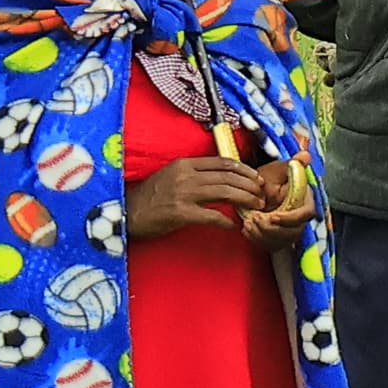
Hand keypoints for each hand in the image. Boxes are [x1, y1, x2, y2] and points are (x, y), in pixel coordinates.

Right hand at [126, 158, 268, 238]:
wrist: (126, 213)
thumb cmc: (151, 197)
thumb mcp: (172, 176)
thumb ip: (195, 174)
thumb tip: (223, 178)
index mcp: (185, 164)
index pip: (223, 162)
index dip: (244, 170)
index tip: (256, 178)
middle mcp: (186, 175)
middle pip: (229, 176)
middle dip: (250, 185)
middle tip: (261, 194)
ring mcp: (183, 193)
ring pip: (226, 192)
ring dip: (245, 200)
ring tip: (255, 206)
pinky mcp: (181, 213)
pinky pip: (212, 216)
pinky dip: (227, 221)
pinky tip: (234, 226)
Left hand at [237, 157, 312, 247]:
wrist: (255, 188)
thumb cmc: (267, 178)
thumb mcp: (277, 170)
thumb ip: (290, 165)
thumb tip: (305, 156)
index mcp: (304, 200)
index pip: (306, 214)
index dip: (291, 218)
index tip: (273, 216)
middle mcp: (299, 216)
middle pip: (294, 232)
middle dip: (272, 230)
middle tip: (254, 220)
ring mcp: (290, 228)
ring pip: (282, 241)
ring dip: (263, 235)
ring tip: (248, 223)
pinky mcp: (278, 236)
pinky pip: (271, 245)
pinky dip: (258, 240)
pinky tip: (247, 229)